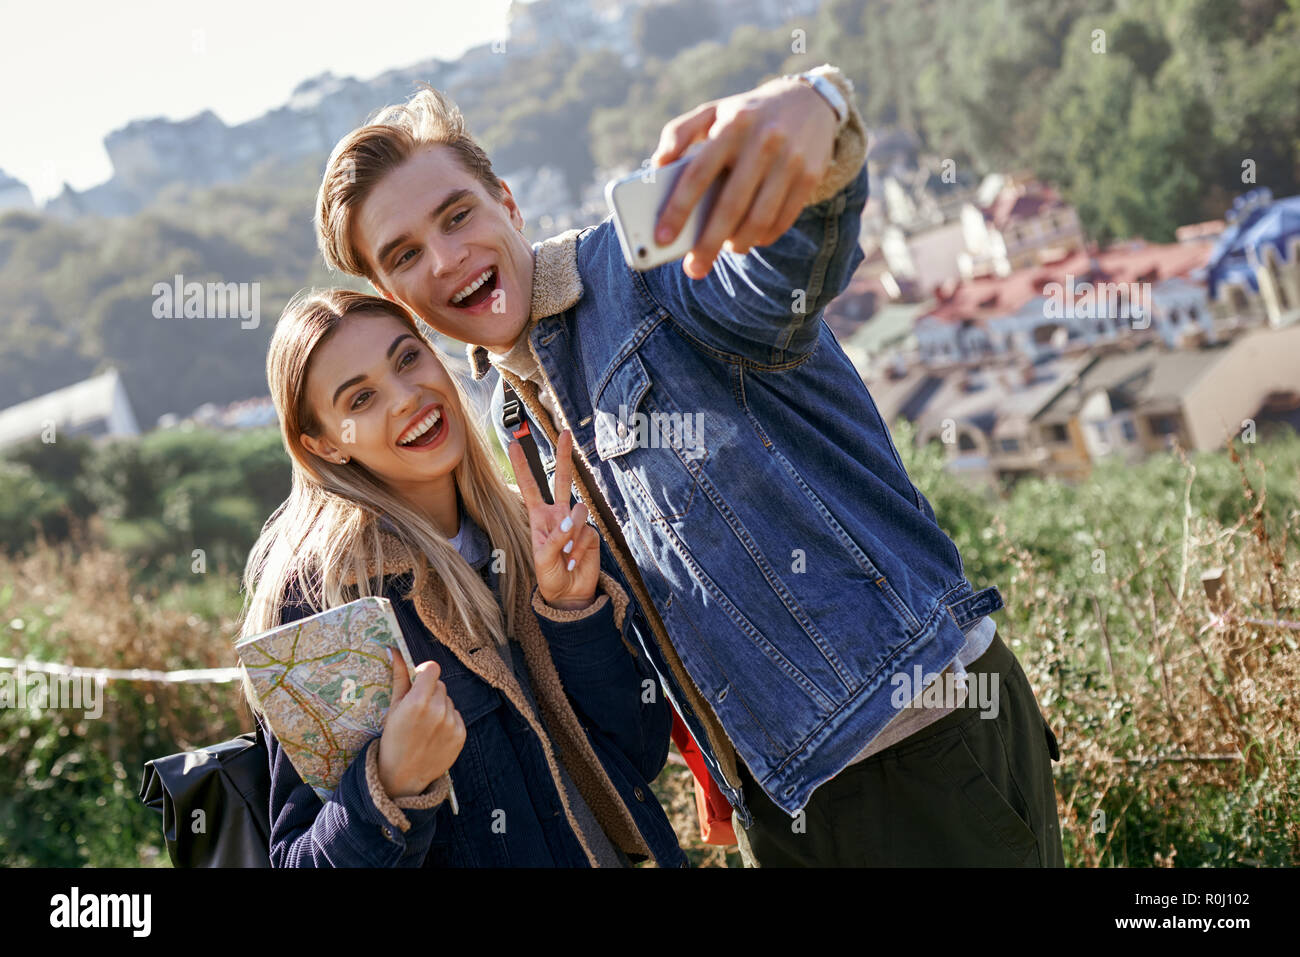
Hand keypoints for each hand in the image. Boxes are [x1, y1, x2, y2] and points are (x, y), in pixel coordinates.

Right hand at [377, 656, 465, 798]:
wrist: (403, 775)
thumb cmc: (393, 739)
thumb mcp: (393, 707)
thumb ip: (398, 677)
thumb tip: (394, 650)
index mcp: (418, 701)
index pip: (432, 669)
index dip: (424, 673)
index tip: (418, 681)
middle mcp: (438, 710)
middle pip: (440, 685)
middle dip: (429, 692)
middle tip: (417, 711)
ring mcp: (451, 723)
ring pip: (448, 700)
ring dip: (439, 707)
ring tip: (425, 725)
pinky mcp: (461, 734)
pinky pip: (456, 715)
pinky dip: (447, 721)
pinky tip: (434, 734)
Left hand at [507, 428, 600, 609]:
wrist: (569, 594)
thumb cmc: (549, 577)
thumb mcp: (543, 559)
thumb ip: (556, 537)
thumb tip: (572, 517)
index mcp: (539, 517)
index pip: (530, 486)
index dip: (522, 466)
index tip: (514, 444)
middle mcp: (558, 514)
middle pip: (561, 479)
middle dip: (564, 456)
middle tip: (565, 432)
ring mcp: (575, 523)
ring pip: (578, 512)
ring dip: (571, 535)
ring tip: (565, 556)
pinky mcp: (591, 534)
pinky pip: (587, 532)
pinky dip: (580, 548)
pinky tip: (575, 561)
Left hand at [650, 76, 837, 278]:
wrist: (810, 100)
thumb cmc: (747, 115)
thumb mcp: (714, 111)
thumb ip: (679, 132)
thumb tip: (657, 165)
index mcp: (732, 125)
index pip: (698, 173)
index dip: (678, 209)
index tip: (662, 237)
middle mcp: (763, 141)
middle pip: (730, 205)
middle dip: (708, 243)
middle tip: (694, 269)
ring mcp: (790, 160)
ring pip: (759, 218)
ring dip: (738, 243)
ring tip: (724, 250)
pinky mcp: (811, 175)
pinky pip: (783, 219)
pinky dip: (764, 236)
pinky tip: (751, 239)